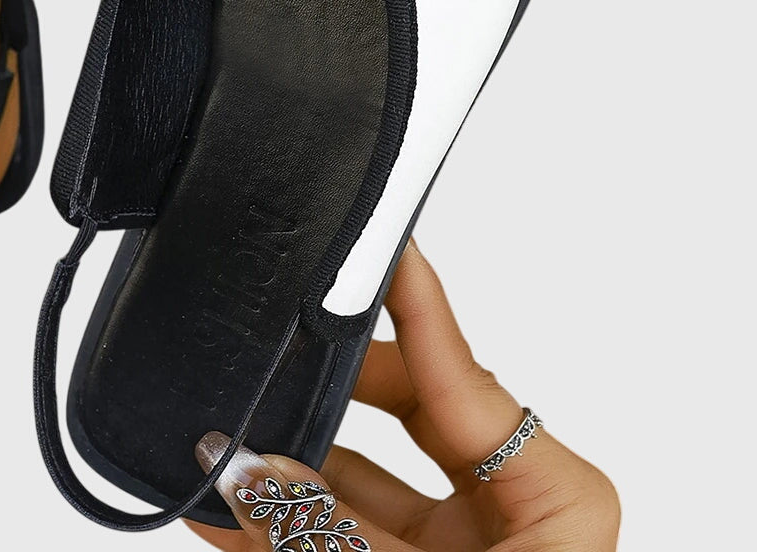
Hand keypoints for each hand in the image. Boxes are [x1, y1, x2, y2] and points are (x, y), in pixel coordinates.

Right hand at [189, 242, 618, 551]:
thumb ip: (320, 534)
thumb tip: (240, 464)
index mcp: (550, 506)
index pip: (465, 375)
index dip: (414, 302)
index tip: (378, 238)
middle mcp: (505, 521)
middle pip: (402, 417)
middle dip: (320, 390)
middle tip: (262, 349)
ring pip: (353, 486)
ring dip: (280, 469)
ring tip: (210, 440)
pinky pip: (331, 539)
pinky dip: (274, 527)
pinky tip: (210, 506)